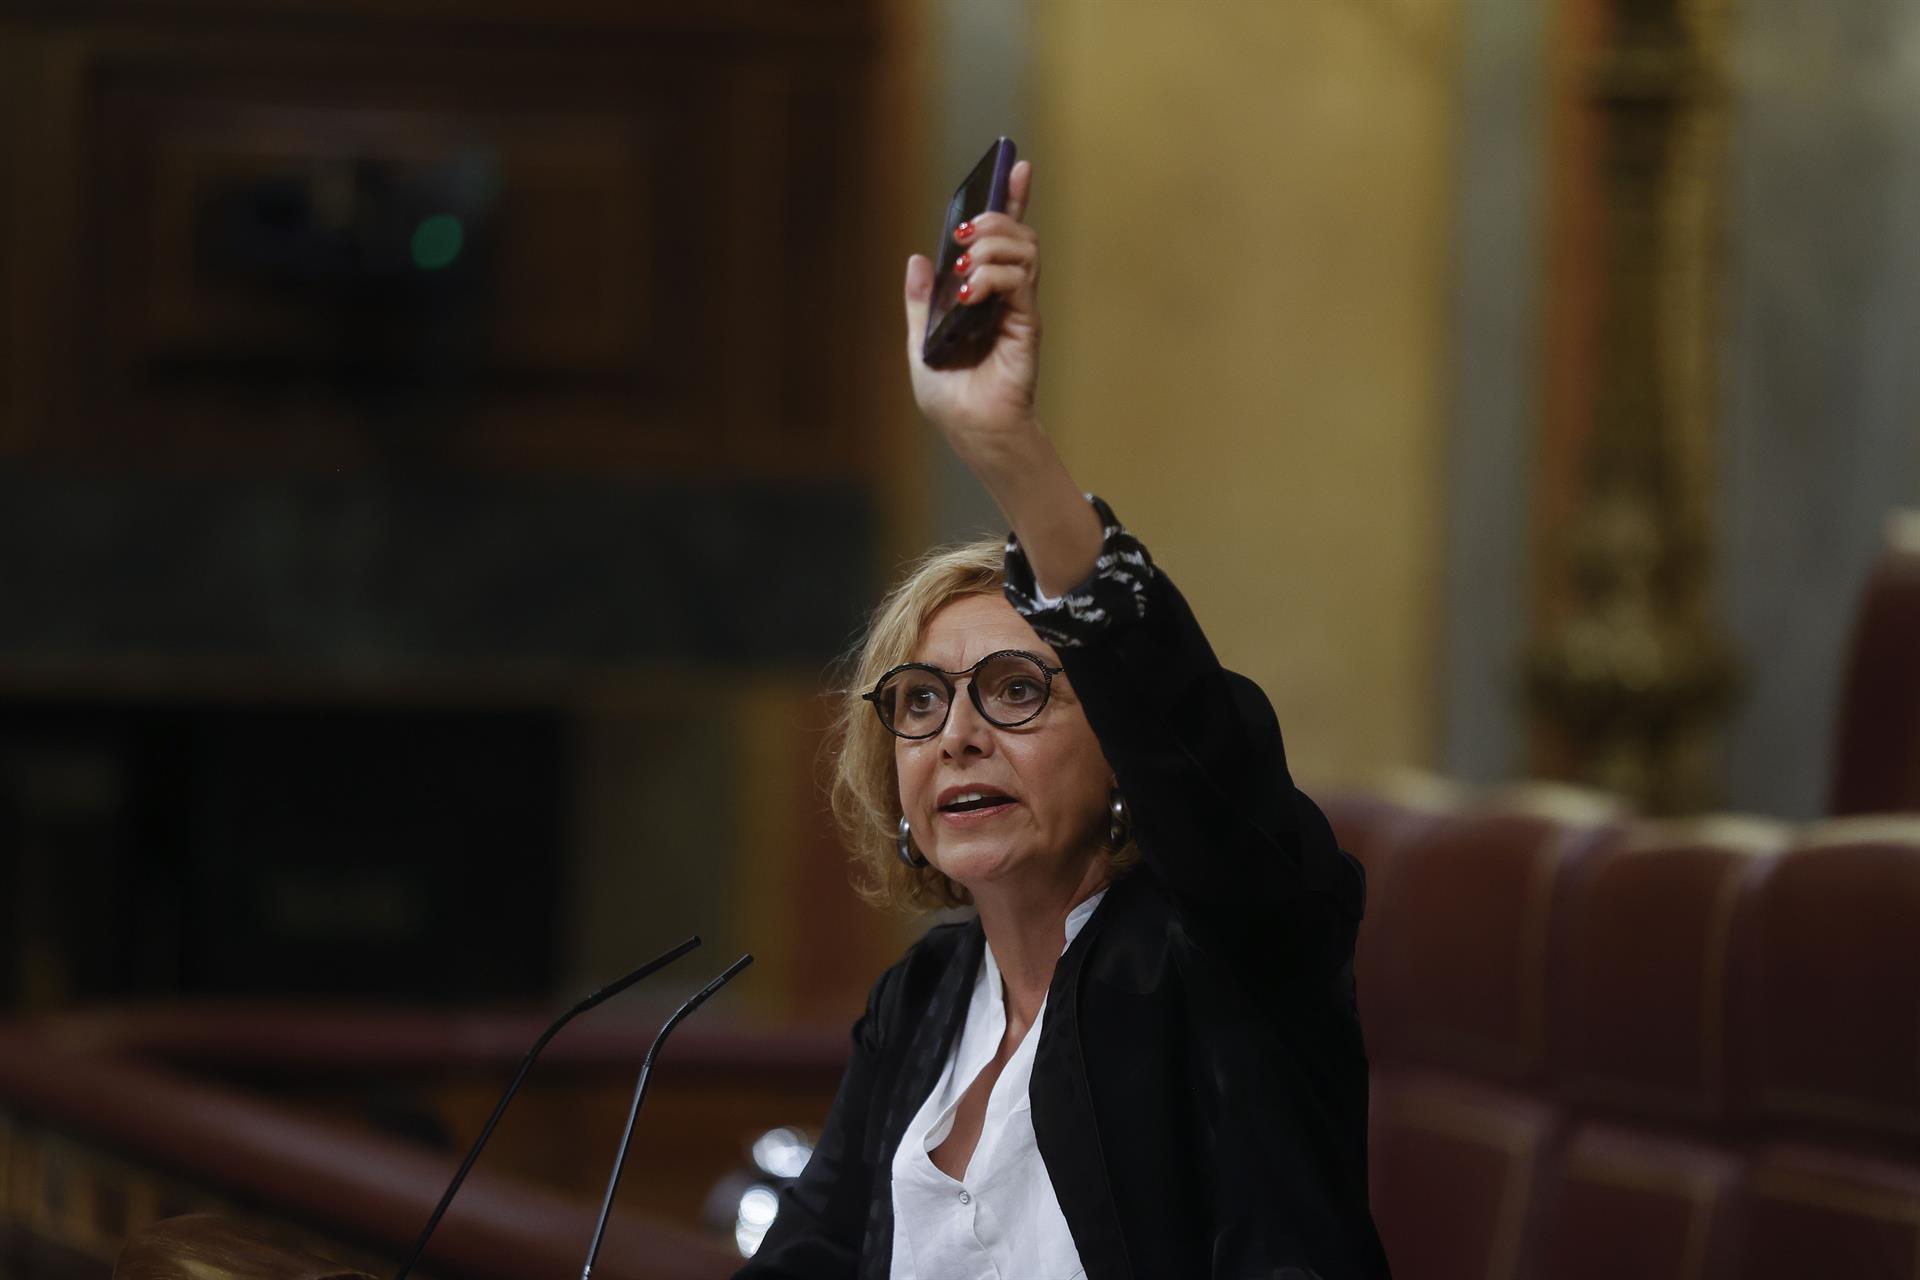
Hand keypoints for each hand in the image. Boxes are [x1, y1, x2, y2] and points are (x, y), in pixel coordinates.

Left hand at [902, 159, 1041, 461]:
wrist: (971, 430)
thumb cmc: (950, 395)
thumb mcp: (920, 341)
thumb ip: (921, 302)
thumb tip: (917, 258)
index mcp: (982, 292)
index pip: (1003, 237)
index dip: (1012, 199)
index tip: (1016, 165)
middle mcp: (1006, 294)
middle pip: (1018, 233)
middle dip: (994, 218)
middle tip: (963, 235)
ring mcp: (1019, 307)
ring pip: (1024, 250)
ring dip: (991, 246)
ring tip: (964, 269)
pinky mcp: (1027, 325)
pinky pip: (1019, 283)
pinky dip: (993, 277)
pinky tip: (970, 292)